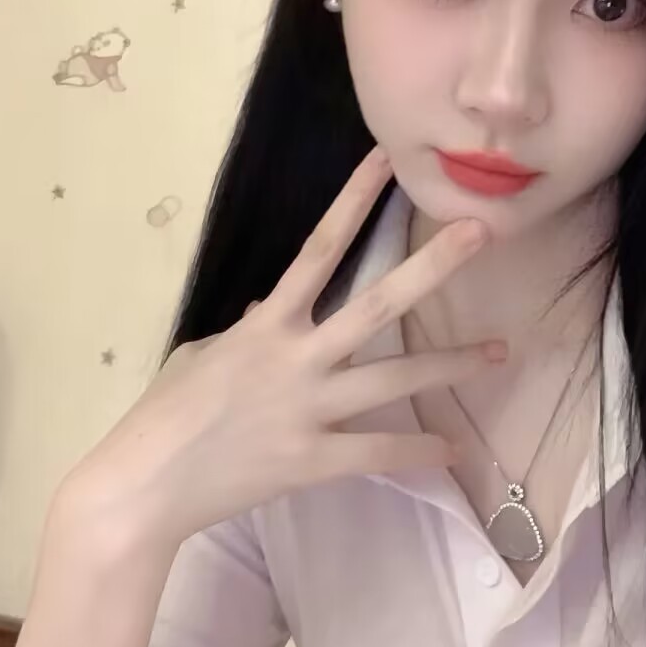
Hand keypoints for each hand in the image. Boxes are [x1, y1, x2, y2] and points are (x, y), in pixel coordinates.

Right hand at [62, 146, 503, 549]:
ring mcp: (309, 409)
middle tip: (481, 233)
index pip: (319, 247)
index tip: (386, 161)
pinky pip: (376, 451)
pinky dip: (418, 450)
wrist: (145, 485)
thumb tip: (269, 311)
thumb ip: (246, 331)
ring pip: (393, 379)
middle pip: (377, 304)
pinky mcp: (313, 459)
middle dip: (432, 267)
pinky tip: (455, 448)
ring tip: (500, 352)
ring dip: (450, 364)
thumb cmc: (165, 414)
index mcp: (265, 325)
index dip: (353, 200)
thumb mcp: (202, 355)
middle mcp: (295, 358)